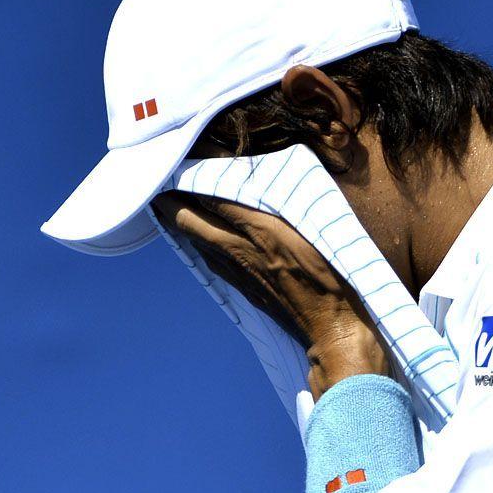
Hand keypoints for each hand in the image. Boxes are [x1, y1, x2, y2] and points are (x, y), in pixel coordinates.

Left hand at [151, 191, 388, 397]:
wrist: (331, 327)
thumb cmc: (334, 277)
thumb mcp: (315, 232)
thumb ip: (285, 210)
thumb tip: (261, 190)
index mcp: (262, 229)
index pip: (213, 198)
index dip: (193, 181)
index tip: (182, 164)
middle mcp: (242, 249)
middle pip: (192, 221)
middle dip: (171, 202)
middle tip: (159, 186)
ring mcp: (239, 271)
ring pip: (197, 241)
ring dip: (180, 222)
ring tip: (169, 206)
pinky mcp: (243, 288)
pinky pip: (211, 260)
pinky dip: (198, 244)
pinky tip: (197, 240)